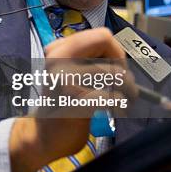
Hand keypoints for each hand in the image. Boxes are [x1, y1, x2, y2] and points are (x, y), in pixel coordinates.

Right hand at [10, 28, 136, 171]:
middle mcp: (58, 61)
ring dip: (127, 91)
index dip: (116, 52)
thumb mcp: (68, 70)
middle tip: (124, 88)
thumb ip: (87, 57)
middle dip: (124, 72)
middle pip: (111, 55)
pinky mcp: (74, 104)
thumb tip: (120, 52)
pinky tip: (113, 112)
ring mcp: (64, 82)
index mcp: (57, 50)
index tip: (115, 69)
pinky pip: (112, 98)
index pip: (102, 35)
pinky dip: (119, 106)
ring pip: (114, 75)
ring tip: (123, 101)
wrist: (43, 136)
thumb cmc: (61, 103)